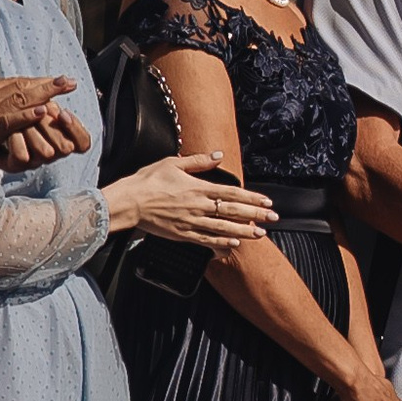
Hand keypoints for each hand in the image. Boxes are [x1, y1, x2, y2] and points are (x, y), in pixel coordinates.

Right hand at [0, 73, 84, 172]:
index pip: (8, 82)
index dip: (32, 81)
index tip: (50, 81)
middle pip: (17, 86)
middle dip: (44, 83)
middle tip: (67, 81)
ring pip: (16, 99)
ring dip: (43, 94)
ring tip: (63, 89)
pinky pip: (8, 121)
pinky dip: (27, 115)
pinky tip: (44, 111)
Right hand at [104, 153, 280, 245]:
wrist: (128, 202)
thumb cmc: (148, 181)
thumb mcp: (173, 163)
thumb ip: (198, 161)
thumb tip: (218, 155)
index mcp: (198, 188)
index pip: (232, 193)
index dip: (252, 198)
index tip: (266, 201)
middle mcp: (198, 206)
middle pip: (233, 211)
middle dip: (255, 215)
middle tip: (273, 218)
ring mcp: (191, 222)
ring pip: (223, 228)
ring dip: (244, 231)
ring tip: (260, 234)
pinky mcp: (182, 234)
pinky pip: (206, 240)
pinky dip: (221, 243)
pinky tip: (233, 245)